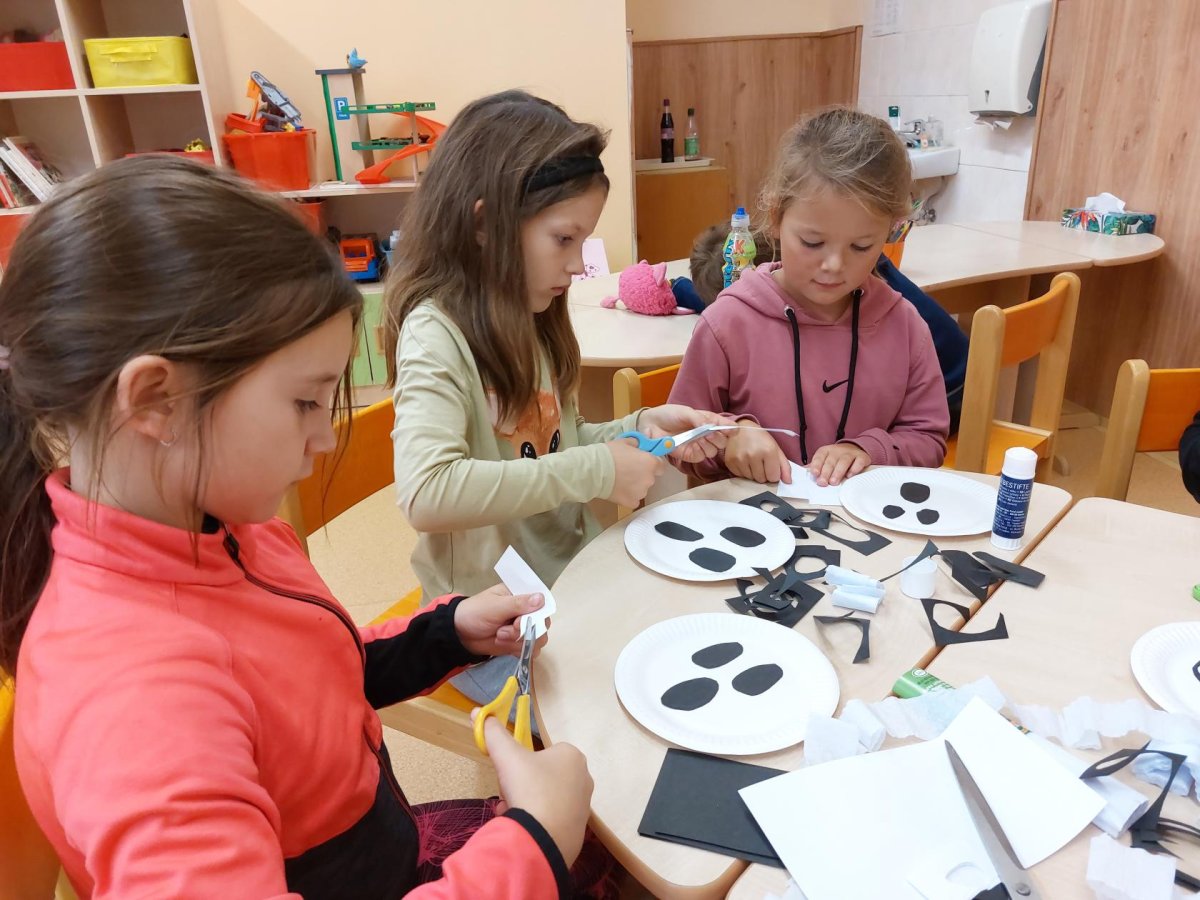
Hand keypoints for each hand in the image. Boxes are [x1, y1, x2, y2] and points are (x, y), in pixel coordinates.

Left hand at [454, 585, 548, 657]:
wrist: (460, 634)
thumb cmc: (475, 613)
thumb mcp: (495, 606)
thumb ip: (518, 604)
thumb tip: (541, 599)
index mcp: (521, 596)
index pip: (542, 603)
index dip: (537, 614)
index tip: (520, 620)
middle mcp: (526, 612)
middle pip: (543, 624)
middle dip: (525, 631)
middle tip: (504, 631)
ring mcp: (523, 629)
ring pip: (538, 639)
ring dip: (519, 641)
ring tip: (500, 636)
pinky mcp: (519, 643)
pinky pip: (530, 650)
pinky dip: (518, 650)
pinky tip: (503, 644)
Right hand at [480, 715, 592, 866]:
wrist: (543, 839)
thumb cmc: (529, 789)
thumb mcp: (507, 756)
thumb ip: (494, 733)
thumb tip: (478, 712)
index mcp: (572, 756)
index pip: (542, 752)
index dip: (522, 762)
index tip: (509, 774)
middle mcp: (584, 778)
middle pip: (542, 776)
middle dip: (521, 785)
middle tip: (509, 795)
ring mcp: (583, 806)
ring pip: (545, 798)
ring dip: (525, 804)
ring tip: (512, 813)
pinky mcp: (578, 830)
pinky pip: (551, 820)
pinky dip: (535, 822)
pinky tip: (522, 828)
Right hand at [605, 438, 664, 506]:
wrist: (594, 471)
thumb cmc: (610, 454)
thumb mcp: (625, 442)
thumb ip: (639, 443)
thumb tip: (643, 441)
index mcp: (651, 463)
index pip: (660, 465)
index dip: (652, 463)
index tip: (642, 462)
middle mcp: (650, 479)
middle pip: (650, 478)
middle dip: (642, 474)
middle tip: (627, 470)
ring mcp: (642, 493)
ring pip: (642, 488)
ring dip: (635, 485)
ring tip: (620, 480)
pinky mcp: (632, 503)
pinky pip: (634, 498)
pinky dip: (628, 495)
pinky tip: (618, 489)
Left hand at [637, 404, 728, 462]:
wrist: (651, 424)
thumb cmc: (669, 414)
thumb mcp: (685, 412)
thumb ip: (699, 419)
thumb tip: (711, 426)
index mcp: (707, 421)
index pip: (724, 426)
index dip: (730, 428)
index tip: (733, 430)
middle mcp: (705, 434)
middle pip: (722, 441)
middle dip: (719, 438)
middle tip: (710, 433)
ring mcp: (698, 445)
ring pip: (713, 451)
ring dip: (709, 444)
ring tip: (700, 437)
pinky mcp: (689, 455)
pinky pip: (701, 457)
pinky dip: (699, 451)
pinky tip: (693, 444)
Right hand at [724, 420, 789, 483]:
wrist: (740, 428)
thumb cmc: (761, 439)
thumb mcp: (776, 448)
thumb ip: (784, 466)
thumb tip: (788, 482)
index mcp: (768, 451)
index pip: (773, 477)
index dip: (773, 474)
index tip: (770, 467)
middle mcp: (753, 455)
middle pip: (761, 480)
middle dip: (763, 474)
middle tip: (761, 463)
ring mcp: (740, 459)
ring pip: (750, 479)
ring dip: (753, 473)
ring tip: (752, 461)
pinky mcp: (730, 462)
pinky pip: (740, 476)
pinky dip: (743, 472)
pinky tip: (744, 462)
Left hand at [808, 442, 870, 485]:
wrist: (854, 448)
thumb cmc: (836, 458)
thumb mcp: (824, 459)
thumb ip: (815, 466)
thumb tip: (802, 473)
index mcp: (826, 451)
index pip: (820, 456)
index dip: (816, 465)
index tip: (814, 473)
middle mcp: (837, 450)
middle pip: (831, 461)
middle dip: (826, 472)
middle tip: (822, 483)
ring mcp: (850, 453)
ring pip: (843, 461)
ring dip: (838, 472)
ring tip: (833, 482)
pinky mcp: (861, 457)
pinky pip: (858, 462)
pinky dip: (854, 469)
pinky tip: (849, 476)